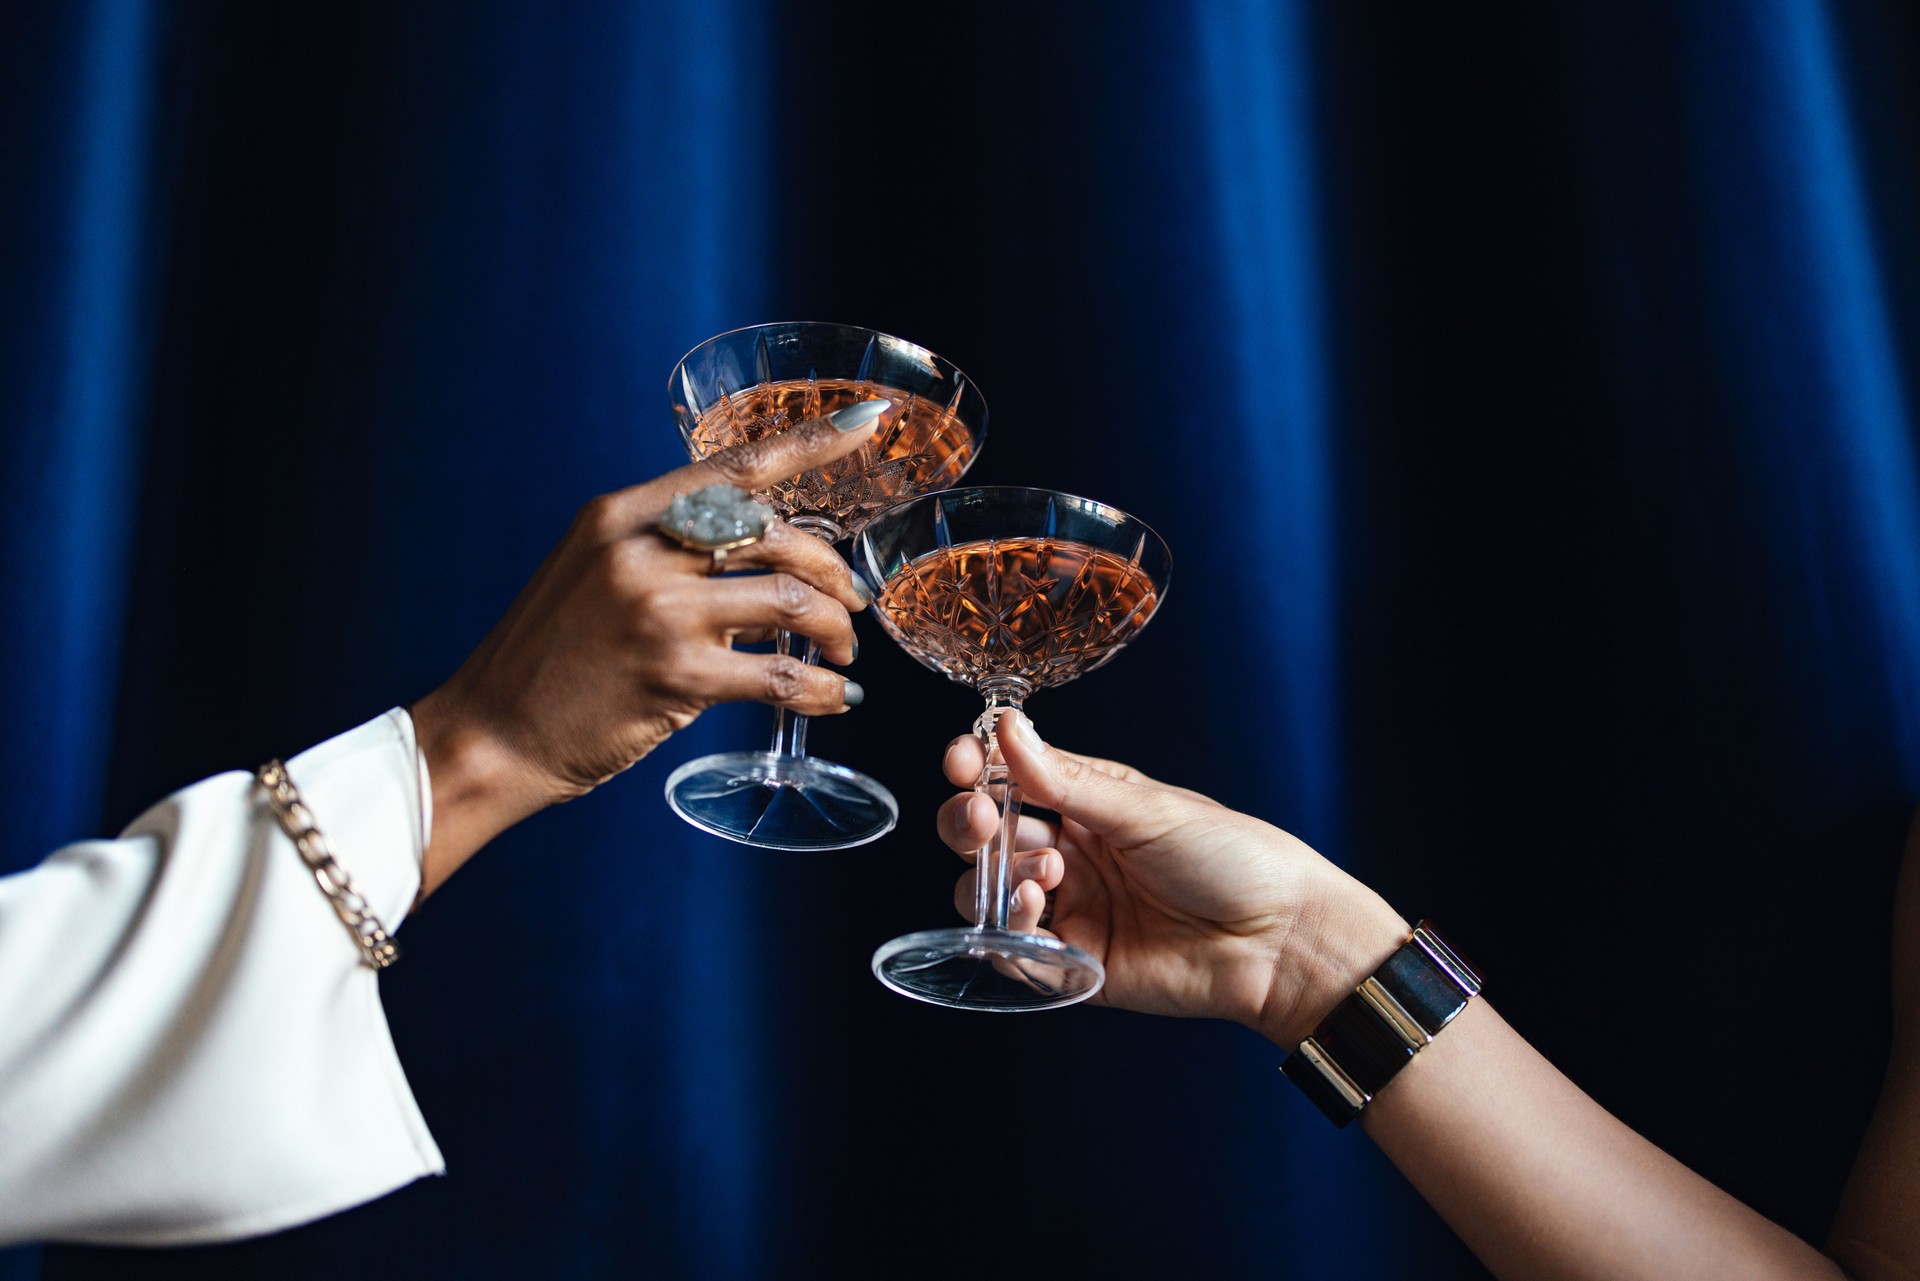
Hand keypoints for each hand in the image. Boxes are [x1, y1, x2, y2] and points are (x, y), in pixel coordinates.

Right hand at [411, 409, 880, 893]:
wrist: (491, 735)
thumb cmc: (551, 662)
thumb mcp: (600, 579)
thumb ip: (678, 561)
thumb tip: (774, 576)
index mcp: (622, 516)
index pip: (734, 465)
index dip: (809, 442)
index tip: (864, 424)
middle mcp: (641, 552)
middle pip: (777, 534)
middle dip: (832, 570)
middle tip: (849, 604)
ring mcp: (658, 614)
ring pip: (793, 602)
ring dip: (835, 630)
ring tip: (839, 655)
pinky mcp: (674, 679)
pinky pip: (781, 676)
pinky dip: (822, 690)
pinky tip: (834, 699)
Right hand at [938, 711, 1409, 1046]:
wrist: (1282, 940)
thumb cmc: (1235, 859)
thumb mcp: (1147, 808)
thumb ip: (1068, 781)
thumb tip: (1008, 728)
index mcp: (1089, 803)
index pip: (1011, 778)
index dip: (977, 768)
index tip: (961, 760)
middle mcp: (1072, 853)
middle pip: (986, 836)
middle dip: (970, 822)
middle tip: (981, 818)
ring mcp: (1071, 909)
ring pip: (988, 892)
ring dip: (997, 876)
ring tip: (1047, 872)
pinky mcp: (1075, 965)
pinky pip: (1015, 952)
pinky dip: (1011, 931)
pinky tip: (1040, 909)